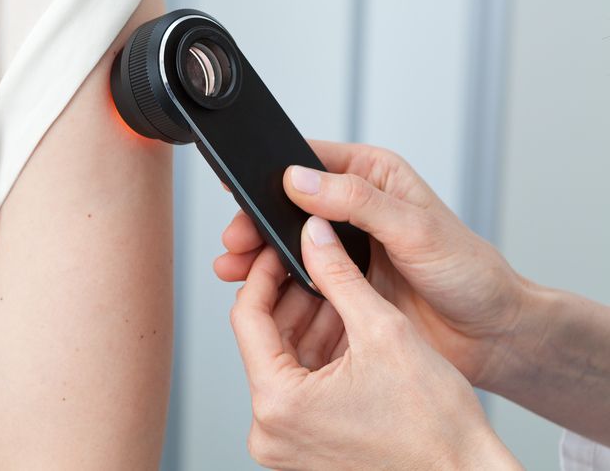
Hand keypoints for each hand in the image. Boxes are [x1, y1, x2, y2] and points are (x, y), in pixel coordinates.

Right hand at [215, 140, 526, 389]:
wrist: (491, 335)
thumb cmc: (470, 273)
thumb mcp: (416, 229)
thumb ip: (357, 201)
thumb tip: (300, 180)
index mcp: (372, 176)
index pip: (308, 162)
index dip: (271, 172)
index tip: (240, 186)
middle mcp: (353, 207)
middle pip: (288, 206)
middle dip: (256, 223)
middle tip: (235, 242)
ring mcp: (345, 248)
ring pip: (288, 243)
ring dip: (259, 256)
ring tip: (234, 270)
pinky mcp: (340, 283)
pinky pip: (298, 280)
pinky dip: (276, 286)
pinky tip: (259, 293)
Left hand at [230, 218, 519, 469]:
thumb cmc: (436, 429)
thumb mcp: (383, 331)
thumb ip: (339, 275)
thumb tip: (314, 236)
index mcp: (277, 403)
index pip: (247, 317)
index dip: (265, 273)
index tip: (281, 249)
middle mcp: (269, 430)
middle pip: (265, 340)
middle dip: (294, 298)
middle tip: (317, 262)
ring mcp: (285, 442)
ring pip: (284, 361)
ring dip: (309, 324)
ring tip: (340, 293)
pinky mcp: (304, 448)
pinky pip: (299, 388)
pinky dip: (320, 356)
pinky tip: (346, 330)